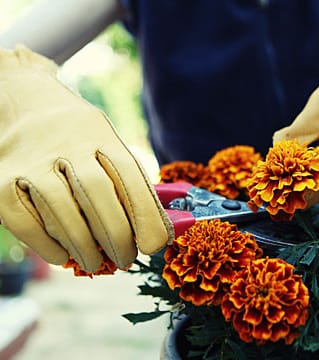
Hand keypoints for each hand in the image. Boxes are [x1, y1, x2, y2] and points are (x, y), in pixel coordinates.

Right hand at [0, 46, 173, 271]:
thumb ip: (130, 182)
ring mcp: (31, 161)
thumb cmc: (77, 139)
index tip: (155, 245)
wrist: (20, 104)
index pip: (129, 174)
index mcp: (99, 133)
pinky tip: (63, 256)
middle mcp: (66, 143)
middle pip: (96, 192)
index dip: (145, 214)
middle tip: (127, 260)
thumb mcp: (106, 143)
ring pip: (62, 210)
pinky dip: (47, 245)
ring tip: (97, 264)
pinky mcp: (1, 179)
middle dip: (117, 235)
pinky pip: (26, 221)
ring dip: (84, 246)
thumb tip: (163, 232)